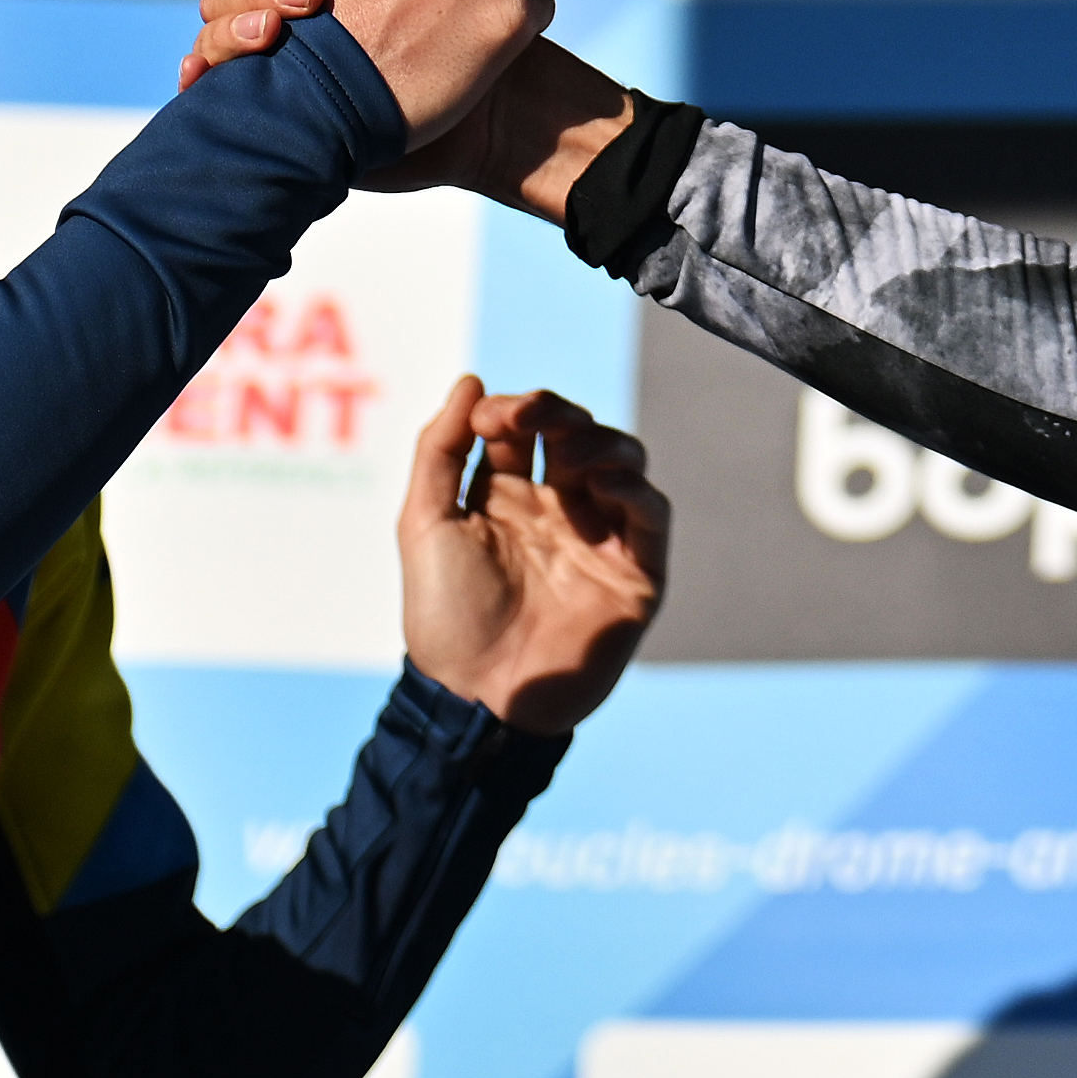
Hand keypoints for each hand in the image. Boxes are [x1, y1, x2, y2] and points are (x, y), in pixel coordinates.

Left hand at [399, 375, 666, 734]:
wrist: (477, 696)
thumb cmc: (445, 617)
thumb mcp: (424, 523)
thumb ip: (441, 449)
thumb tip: (472, 381)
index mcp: (507, 500)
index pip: (526, 428)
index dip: (515, 408)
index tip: (494, 415)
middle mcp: (557, 512)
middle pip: (578, 434)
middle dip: (558, 412)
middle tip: (532, 416)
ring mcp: (598, 539)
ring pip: (623, 462)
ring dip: (600, 441)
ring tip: (570, 456)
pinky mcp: (634, 573)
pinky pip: (651, 513)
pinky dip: (634, 488)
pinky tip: (601, 486)